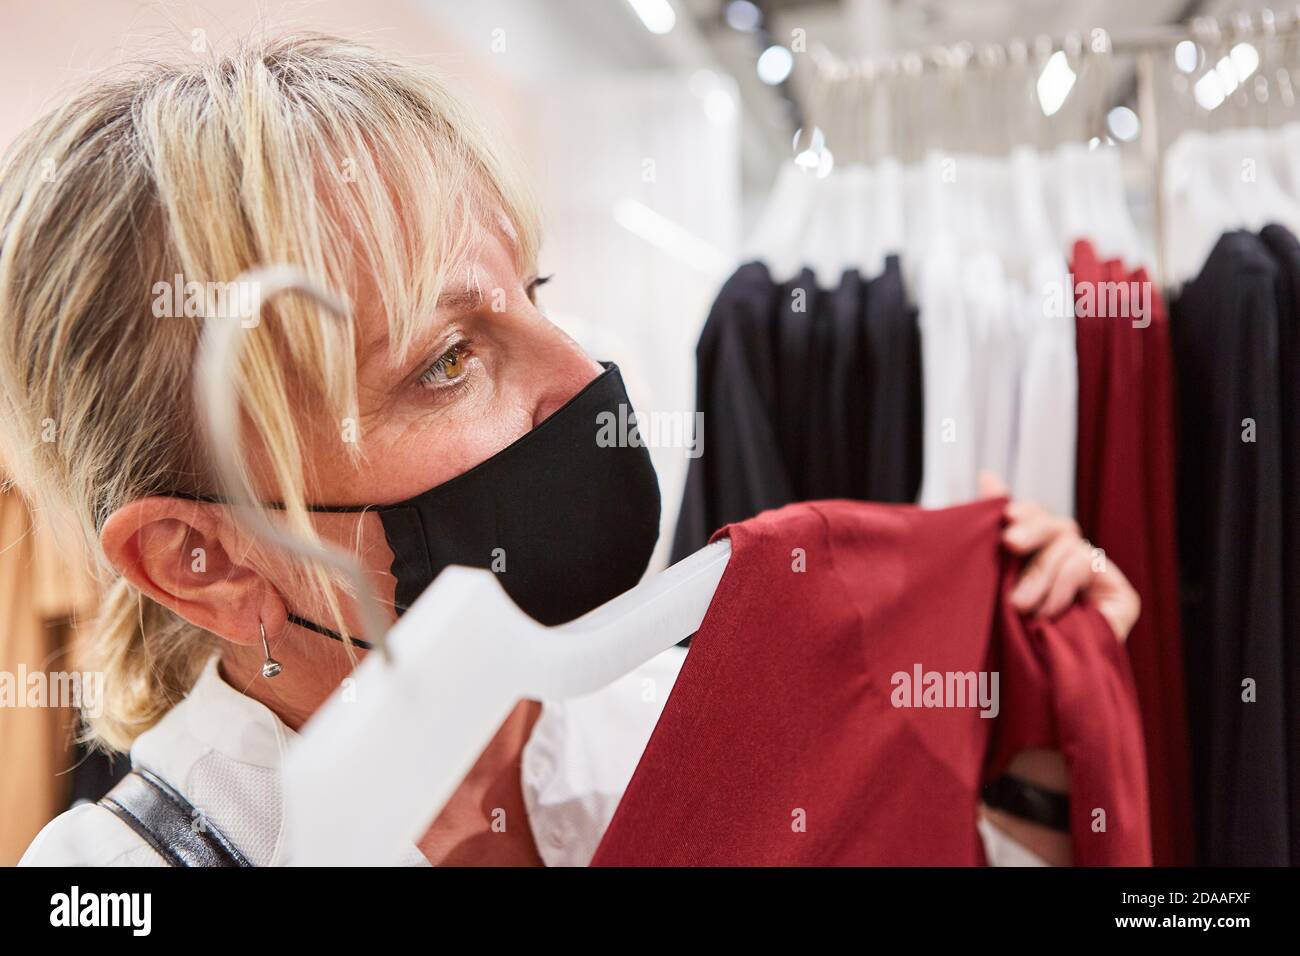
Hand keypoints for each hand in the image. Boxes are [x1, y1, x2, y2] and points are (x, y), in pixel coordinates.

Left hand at [978, 472, 1139, 641]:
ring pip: (1069, 542)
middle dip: (1031, 527)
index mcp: (1037, 559)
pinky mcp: (1120, 595)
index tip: (1001, 519)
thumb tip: (987, 474)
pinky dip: (1063, 584)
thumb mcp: (990, 580)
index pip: (1035, 517)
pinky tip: (1048, 612)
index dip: (1020, 511)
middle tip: (1009, 543)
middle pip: (1056, 523)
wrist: (1031, 695)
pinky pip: (1089, 563)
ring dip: (1040, 573)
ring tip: (1020, 606)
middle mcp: (1068, 565)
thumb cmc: (1003, 640)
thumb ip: (992, 529)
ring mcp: (1096, 580)